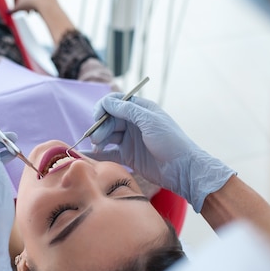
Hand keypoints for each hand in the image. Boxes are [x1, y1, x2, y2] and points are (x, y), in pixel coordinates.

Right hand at [11, 0, 57, 14]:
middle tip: (27, 12)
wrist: (42, 0)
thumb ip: (12, 10)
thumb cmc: (29, 4)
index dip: (16, 5)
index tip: (18, 10)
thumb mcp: (19, 9)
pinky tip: (40, 6)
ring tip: (34, 11)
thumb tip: (7, 12)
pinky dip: (39, 0)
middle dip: (25, 5)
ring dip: (32, 3)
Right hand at [88, 93, 234, 211]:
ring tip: (97, 146)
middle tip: (97, 138)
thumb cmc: (170, 141)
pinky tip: (87, 155)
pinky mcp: (128, 156)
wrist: (182, 169)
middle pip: (109, 119)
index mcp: (140, 110)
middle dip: (100, 126)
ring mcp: (130, 140)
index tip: (98, 117)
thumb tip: (106, 102)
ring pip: (107, 135)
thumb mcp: (149, 120)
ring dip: (98, 139)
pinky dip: (98, 153)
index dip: (104, 107)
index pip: (115, 102)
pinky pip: (109, 152)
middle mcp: (133, 123)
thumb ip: (127, 110)